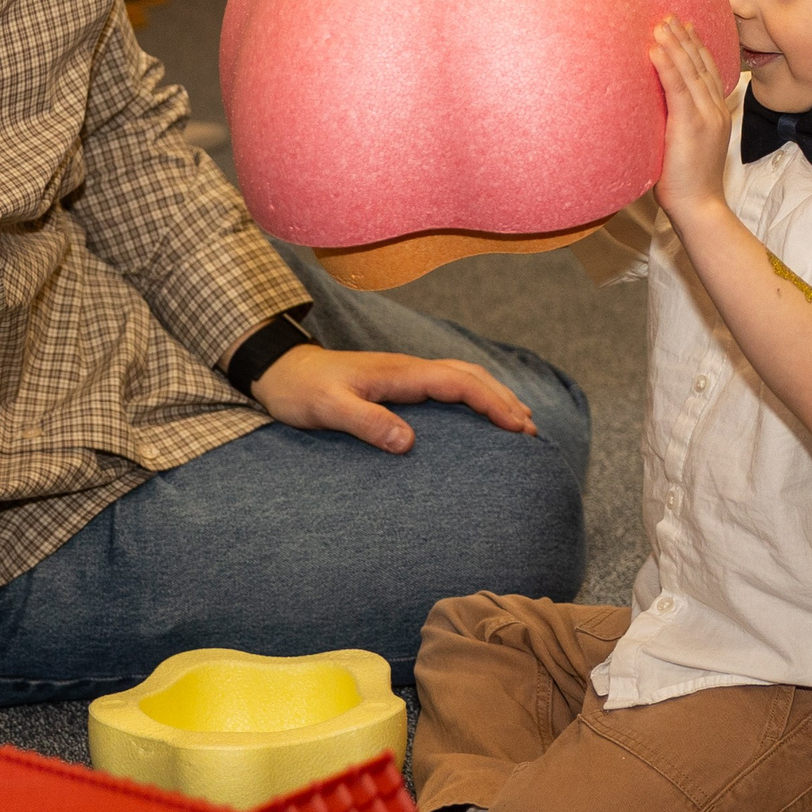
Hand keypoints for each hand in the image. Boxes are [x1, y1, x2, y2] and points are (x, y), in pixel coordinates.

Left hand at [249, 344, 534, 452]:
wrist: (280, 370)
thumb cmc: (302, 391)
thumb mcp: (328, 409)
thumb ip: (366, 422)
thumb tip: (408, 442)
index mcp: (399, 373)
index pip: (459, 382)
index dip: (493, 403)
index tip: (519, 427)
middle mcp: (408, 369)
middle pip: (470, 375)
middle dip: (504, 399)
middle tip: (531, 431)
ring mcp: (404, 374)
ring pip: (461, 377)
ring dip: (493, 395)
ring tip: (519, 422)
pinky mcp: (398, 384)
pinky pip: (447, 385)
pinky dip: (473, 395)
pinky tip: (478, 415)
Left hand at [649, 16, 733, 223]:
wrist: (700, 207)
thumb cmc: (688, 183)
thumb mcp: (689, 146)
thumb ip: (682, 124)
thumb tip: (661, 112)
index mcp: (717, 113)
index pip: (708, 71)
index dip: (696, 46)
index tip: (685, 26)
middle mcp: (715, 109)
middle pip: (701, 64)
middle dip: (685, 37)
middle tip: (670, 15)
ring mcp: (705, 116)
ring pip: (690, 70)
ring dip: (674, 43)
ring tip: (660, 23)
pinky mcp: (690, 125)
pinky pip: (677, 87)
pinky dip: (667, 65)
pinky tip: (656, 48)